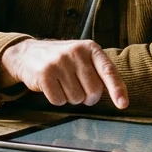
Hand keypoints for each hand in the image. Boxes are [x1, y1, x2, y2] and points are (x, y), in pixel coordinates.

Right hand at [0, 39, 129, 108]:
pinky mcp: (45, 74)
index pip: (108, 71)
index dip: (117, 89)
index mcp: (90, 48)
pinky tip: (51, 86)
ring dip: (70, 97)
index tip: (123, 104)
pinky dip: (57, 99)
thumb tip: (118, 97)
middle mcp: (76, 52)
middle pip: (93, 90)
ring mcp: (59, 62)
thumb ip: (99, 71)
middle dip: (87, 97)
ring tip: (62, 83)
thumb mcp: (82, 57)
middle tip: (78, 88)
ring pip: (76, 98)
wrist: (28, 54)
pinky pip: (59, 101)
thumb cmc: (62, 60)